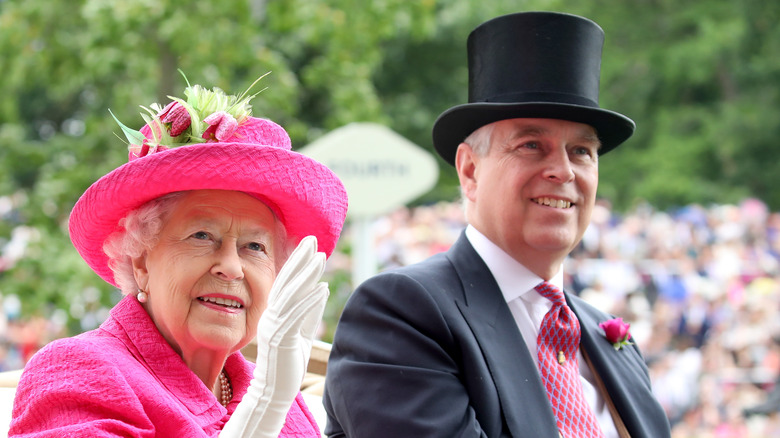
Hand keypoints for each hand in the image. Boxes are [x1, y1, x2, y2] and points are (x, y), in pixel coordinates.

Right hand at [220, 235, 327, 436]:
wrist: (274, 391)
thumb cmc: (288, 364)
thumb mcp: (302, 333)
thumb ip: (310, 311)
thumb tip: (322, 288)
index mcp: (274, 313)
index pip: (286, 282)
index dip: (297, 262)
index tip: (309, 244)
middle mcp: (271, 316)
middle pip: (286, 282)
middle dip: (300, 259)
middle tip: (312, 239)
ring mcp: (274, 326)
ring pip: (291, 294)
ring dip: (306, 275)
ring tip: (321, 257)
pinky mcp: (281, 339)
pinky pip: (296, 315)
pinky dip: (309, 300)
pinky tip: (323, 288)